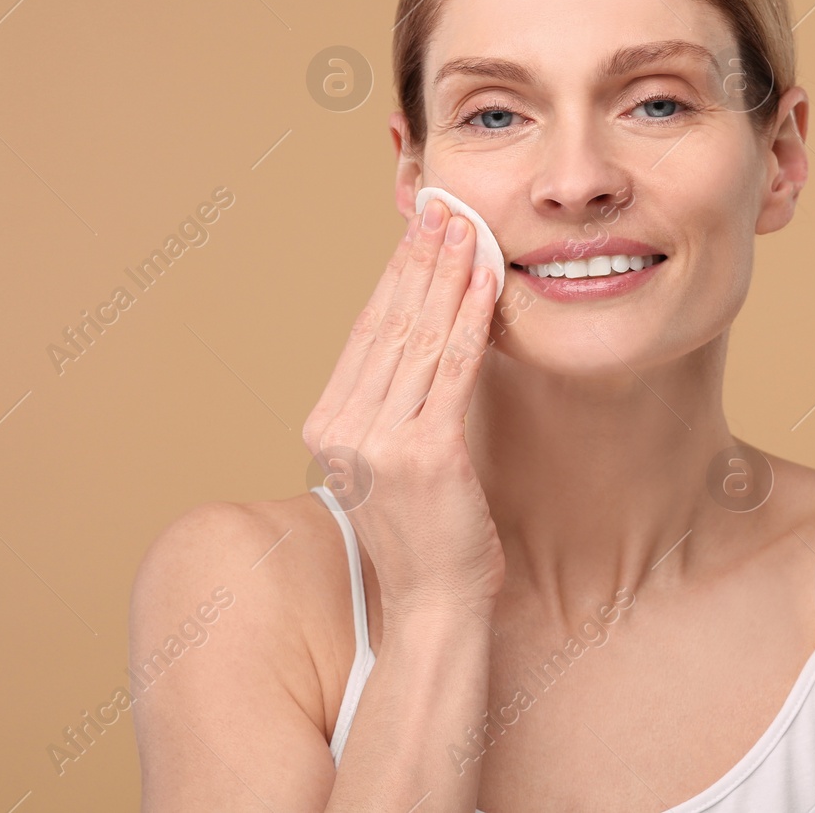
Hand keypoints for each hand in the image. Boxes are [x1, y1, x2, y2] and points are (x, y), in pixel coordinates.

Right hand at [302, 198, 505, 627]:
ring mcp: (380, 442)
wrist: (433, 606)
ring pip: (421, 338)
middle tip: (444, 209)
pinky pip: (455, 370)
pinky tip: (487, 283)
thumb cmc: (423, 536)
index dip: (395, 274)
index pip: (366, 332)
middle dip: (421, 259)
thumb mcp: (388, 462)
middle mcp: (344, 429)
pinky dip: (473, 319)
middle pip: (389, 324)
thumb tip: (417, 340)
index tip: (418, 231)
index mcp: (328, 426)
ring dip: (449, 276)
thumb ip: (390, 406)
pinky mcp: (426, 454)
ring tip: (469, 230)